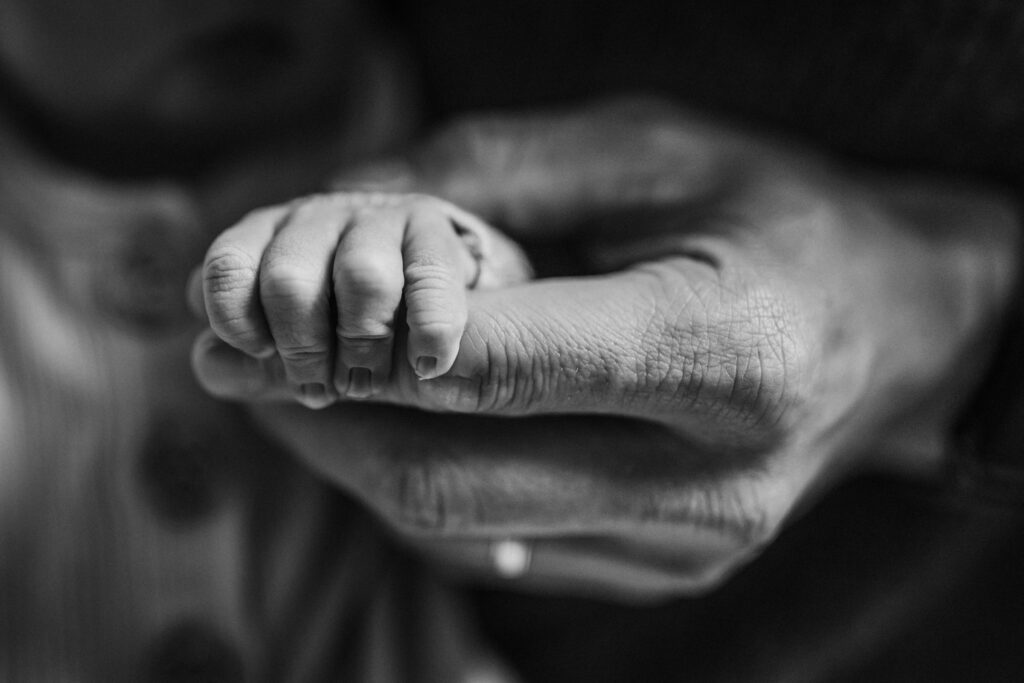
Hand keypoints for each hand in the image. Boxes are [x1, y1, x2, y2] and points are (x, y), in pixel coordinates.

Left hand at [192, 99, 1018, 599]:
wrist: (894, 328)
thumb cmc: (784, 216)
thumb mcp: (659, 147)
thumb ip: (499, 170)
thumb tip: (344, 212)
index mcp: (732, 353)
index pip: (504, 367)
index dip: (360, 347)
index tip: (252, 327)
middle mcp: (715, 479)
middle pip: (461, 481)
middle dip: (325, 428)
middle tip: (238, 375)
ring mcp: (689, 546)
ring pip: (466, 528)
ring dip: (359, 461)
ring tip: (298, 393)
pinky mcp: (665, 572)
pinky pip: (503, 547)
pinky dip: (426, 488)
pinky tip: (396, 430)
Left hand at [198, 191, 530, 406]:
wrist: (456, 294)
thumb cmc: (363, 329)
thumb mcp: (307, 348)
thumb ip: (258, 362)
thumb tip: (206, 361)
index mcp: (268, 242)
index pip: (227, 267)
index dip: (235, 318)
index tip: (261, 354)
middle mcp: (317, 220)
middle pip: (288, 281)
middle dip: (304, 351)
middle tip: (323, 391)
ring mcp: (377, 218)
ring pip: (361, 278)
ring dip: (364, 346)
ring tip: (370, 382)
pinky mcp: (434, 227)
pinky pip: (429, 278)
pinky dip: (429, 331)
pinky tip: (428, 364)